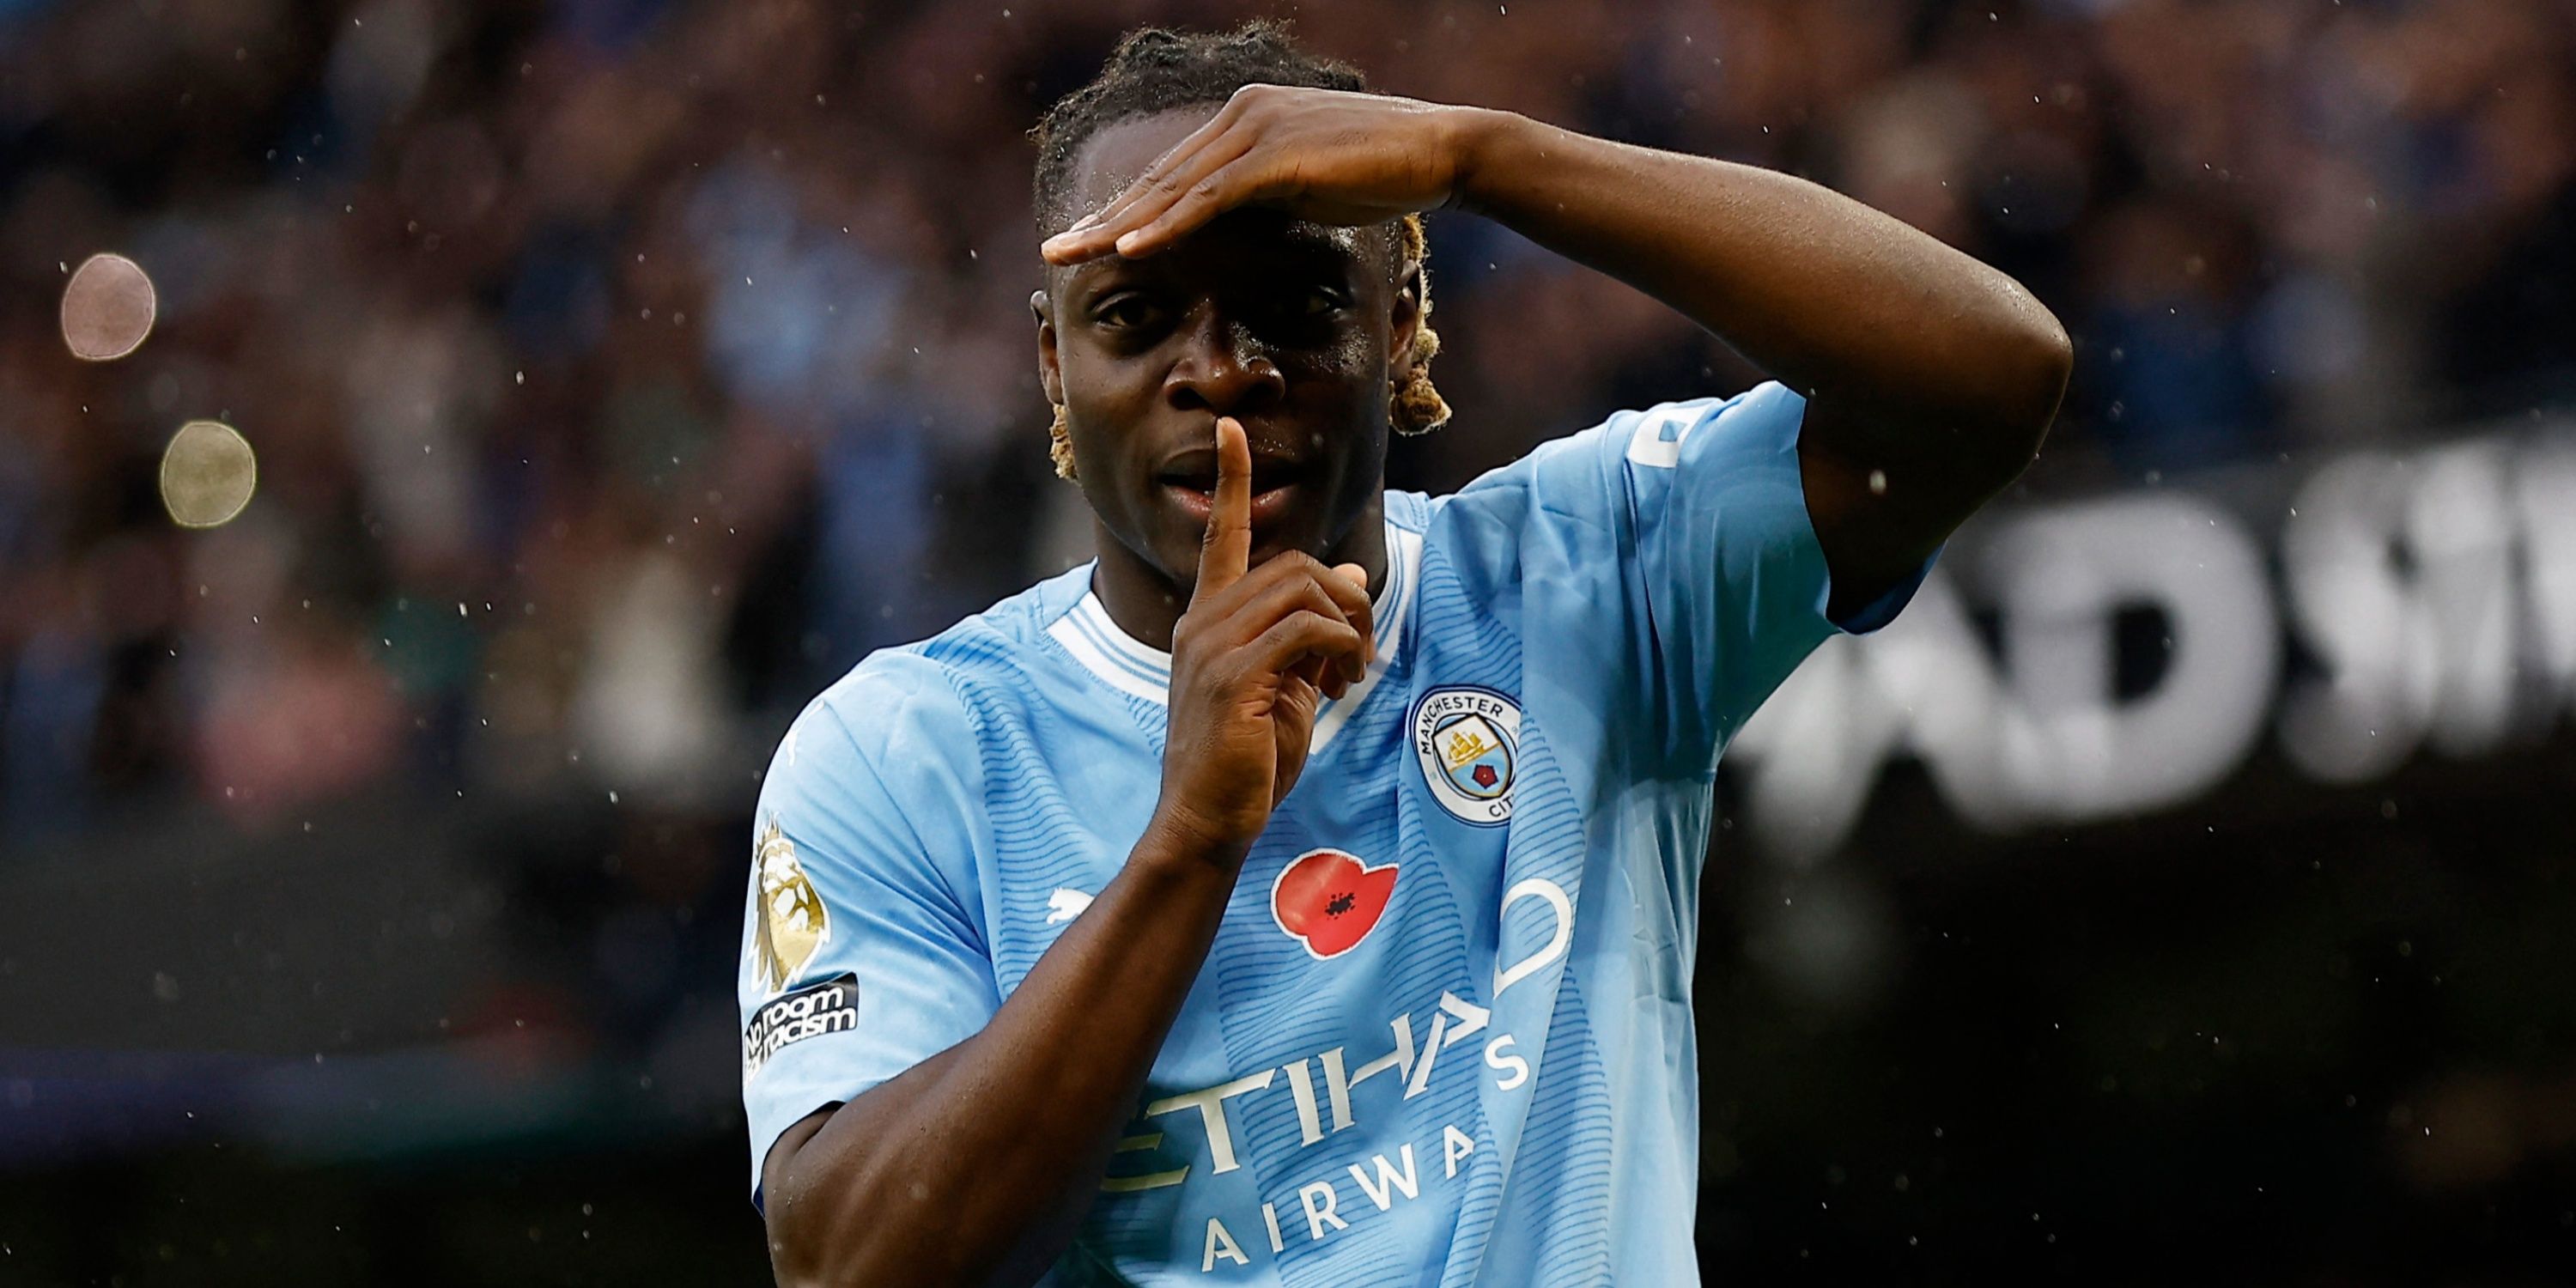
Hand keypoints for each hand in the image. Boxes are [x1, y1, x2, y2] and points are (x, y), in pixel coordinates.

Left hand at [1040, 85, 1476, 264]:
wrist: (1443, 151)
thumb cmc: (1384, 172)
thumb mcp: (1308, 183)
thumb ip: (1263, 194)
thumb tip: (1232, 223)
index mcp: (1245, 118)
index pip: (1172, 172)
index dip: (1126, 207)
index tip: (1087, 239)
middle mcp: (1242, 114)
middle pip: (1159, 178)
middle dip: (1102, 218)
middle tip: (1053, 247)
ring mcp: (1258, 130)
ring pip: (1174, 188)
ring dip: (1118, 226)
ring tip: (1072, 253)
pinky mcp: (1278, 155)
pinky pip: (1209, 197)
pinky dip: (1168, 225)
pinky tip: (1131, 248)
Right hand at [1152, 416, 1373, 857]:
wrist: (1206, 821)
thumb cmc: (1245, 760)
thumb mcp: (1285, 686)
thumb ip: (1308, 632)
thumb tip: (1350, 575)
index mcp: (1209, 619)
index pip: (1222, 534)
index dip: (1229, 480)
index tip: (1230, 430)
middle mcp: (1204, 622)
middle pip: (1294, 564)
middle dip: (1347, 599)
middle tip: (1358, 656)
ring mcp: (1214, 646)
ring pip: (1304, 588)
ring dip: (1349, 625)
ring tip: (1349, 675)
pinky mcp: (1235, 676)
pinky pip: (1309, 630)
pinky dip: (1341, 649)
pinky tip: (1340, 684)